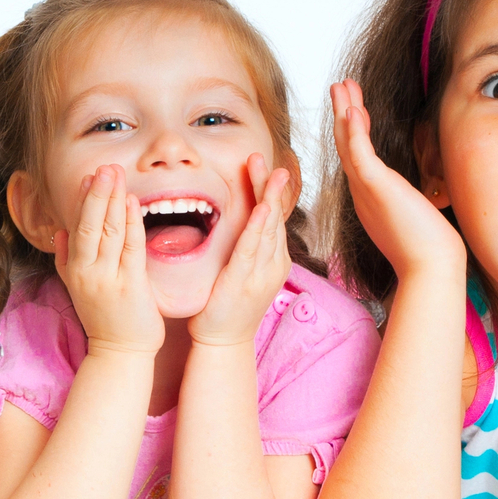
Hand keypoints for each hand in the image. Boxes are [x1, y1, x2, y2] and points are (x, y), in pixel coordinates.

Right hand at [56, 163, 163, 355]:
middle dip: (97, 193)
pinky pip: (130, 248)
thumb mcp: (76, 287)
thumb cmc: (104, 318)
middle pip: (90, 225)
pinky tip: (131, 203)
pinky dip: (130, 223)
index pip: (77, 227)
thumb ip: (66, 260)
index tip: (88, 176)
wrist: (119, 351)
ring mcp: (108, 278)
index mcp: (74, 270)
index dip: (82, 200)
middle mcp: (87, 272)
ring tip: (115, 174)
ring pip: (108, 232)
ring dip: (112, 200)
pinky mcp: (131, 285)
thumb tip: (60, 232)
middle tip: (104, 167)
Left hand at [189, 154, 292, 346]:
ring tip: (270, 171)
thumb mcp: (240, 271)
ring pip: (269, 228)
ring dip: (268, 197)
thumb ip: (243, 247)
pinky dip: (258, 227)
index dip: (268, 189)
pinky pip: (253, 249)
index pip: (272, 217)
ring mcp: (262, 273)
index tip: (262, 165)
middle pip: (274, 216)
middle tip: (263, 157)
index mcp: (272, 258)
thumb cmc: (226, 307)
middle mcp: (273, 263)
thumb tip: (239, 221)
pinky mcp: (245, 281)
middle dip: (270, 185)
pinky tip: (261, 209)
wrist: (223, 342)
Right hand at [331, 80, 465, 280]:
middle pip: (345, 145)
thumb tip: (422, 197)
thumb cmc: (428, 251)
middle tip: (340, 87)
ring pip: (347, 143)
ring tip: (341, 85)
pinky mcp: (375, 187)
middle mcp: (362, 193)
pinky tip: (353, 108)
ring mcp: (365, 190)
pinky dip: (354, 129)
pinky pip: (359, 152)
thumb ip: (410, 203)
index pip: (356, 158)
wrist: (430, 268)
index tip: (353, 108)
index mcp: (370, 199)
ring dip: (344, 111)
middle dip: (343, 113)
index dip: (351, 131)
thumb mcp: (415, 217)